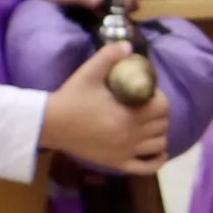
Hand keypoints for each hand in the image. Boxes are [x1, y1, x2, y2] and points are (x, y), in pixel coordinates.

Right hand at [40, 58, 168, 173]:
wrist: (50, 124)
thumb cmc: (71, 97)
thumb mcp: (89, 73)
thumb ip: (109, 56)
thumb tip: (128, 45)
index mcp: (128, 114)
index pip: (162, 106)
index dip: (159, 97)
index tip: (148, 92)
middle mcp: (131, 136)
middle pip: (162, 125)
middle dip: (160, 113)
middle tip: (148, 106)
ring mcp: (125, 152)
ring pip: (159, 145)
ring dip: (159, 133)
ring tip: (150, 124)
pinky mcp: (117, 163)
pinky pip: (146, 167)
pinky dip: (157, 159)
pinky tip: (158, 151)